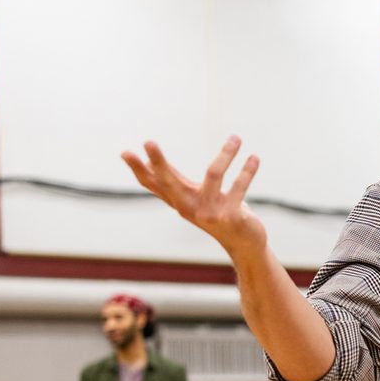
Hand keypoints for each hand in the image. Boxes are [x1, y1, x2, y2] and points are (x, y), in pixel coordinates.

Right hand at [121, 136, 266, 256]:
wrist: (244, 243)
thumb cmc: (218, 214)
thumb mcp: (194, 197)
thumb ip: (176, 180)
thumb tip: (150, 160)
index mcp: (179, 201)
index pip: (153, 184)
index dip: (139, 169)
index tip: (124, 152)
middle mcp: (189, 208)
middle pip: (169, 182)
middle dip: (159, 162)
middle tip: (148, 141)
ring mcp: (209, 213)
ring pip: (213, 175)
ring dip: (226, 154)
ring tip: (236, 137)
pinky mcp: (230, 216)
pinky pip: (239, 188)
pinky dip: (247, 171)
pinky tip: (254, 157)